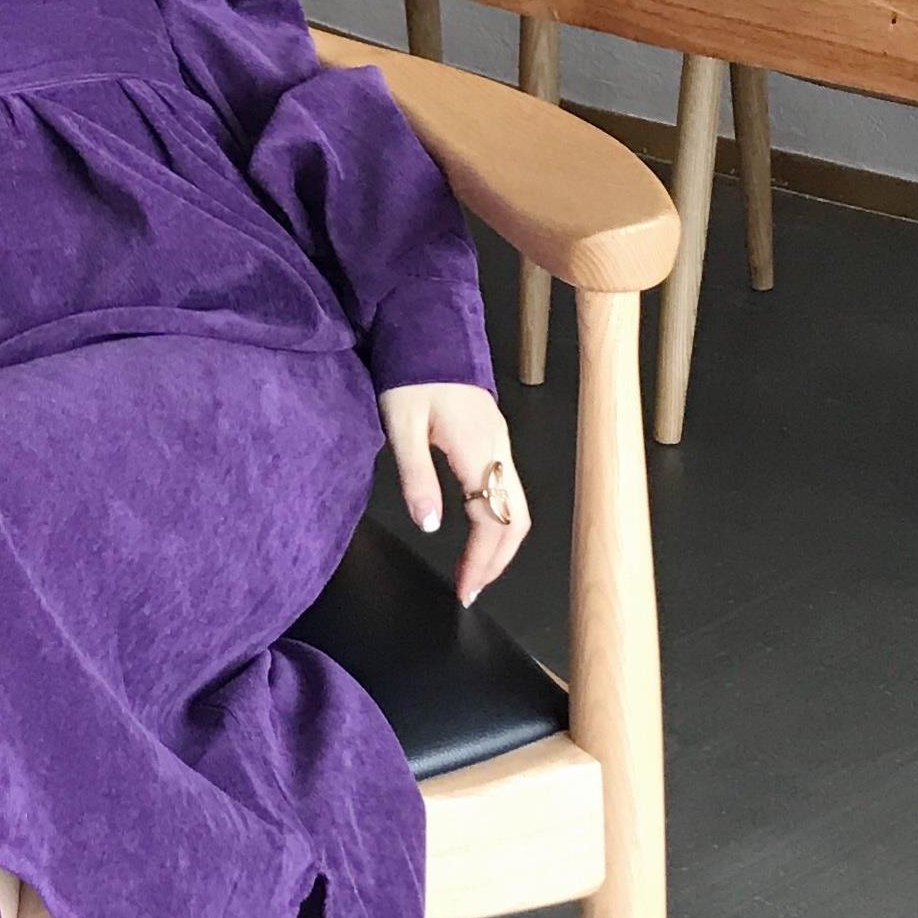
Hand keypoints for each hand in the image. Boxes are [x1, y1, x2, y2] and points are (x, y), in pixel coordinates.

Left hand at [377, 381, 529, 606]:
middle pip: (516, 519)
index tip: (464, 591)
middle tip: (471, 590)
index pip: (491, 521)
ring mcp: (501, 443)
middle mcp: (499, 449)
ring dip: (499, 543)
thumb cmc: (411, 372)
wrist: (428, 326)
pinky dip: (497, 519)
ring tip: (475, 570)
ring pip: (516, 505)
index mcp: (479, 450)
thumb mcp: (402, 424)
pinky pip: (507, 488)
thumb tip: (430, 527)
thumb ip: (416, 475)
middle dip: (497, 561)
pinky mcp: (493, 437)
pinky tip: (477, 531)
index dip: (481, 561)